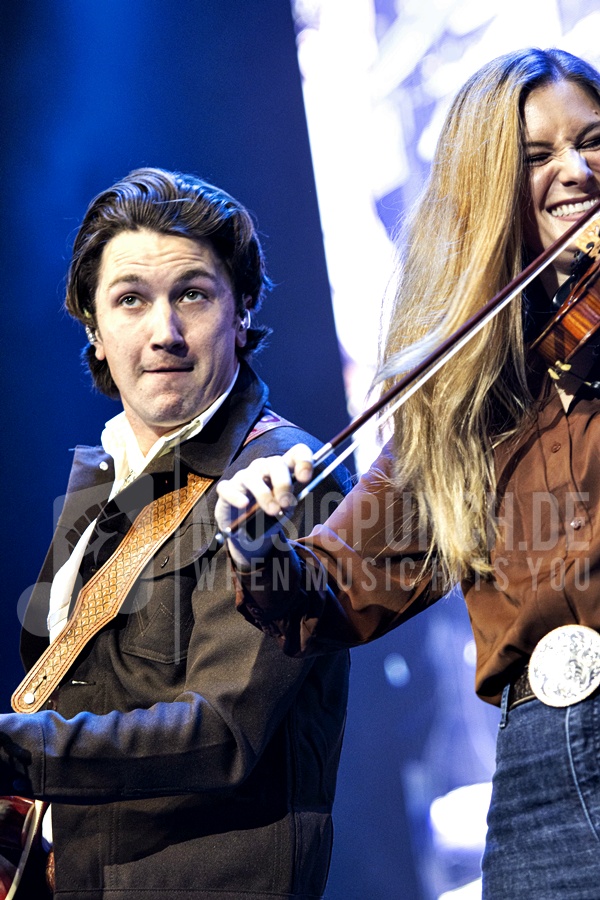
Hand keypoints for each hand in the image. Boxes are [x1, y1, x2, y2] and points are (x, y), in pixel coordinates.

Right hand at [215, 443, 314, 568]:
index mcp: (283, 470)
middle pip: (275, 463)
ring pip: (252, 476)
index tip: (305, 478)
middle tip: (286, 503)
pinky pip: (227, 489)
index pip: (296, 454)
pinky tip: (244, 505)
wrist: (247, 532)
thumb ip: (288, 505)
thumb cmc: (269, 515)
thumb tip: (286, 505)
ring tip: (272, 511)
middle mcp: (263, 468)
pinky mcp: (227, 490)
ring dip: (263, 494)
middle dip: (283, 483)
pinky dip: (235, 496)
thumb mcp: (284, 511)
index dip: (303, 461)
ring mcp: (243, 477)